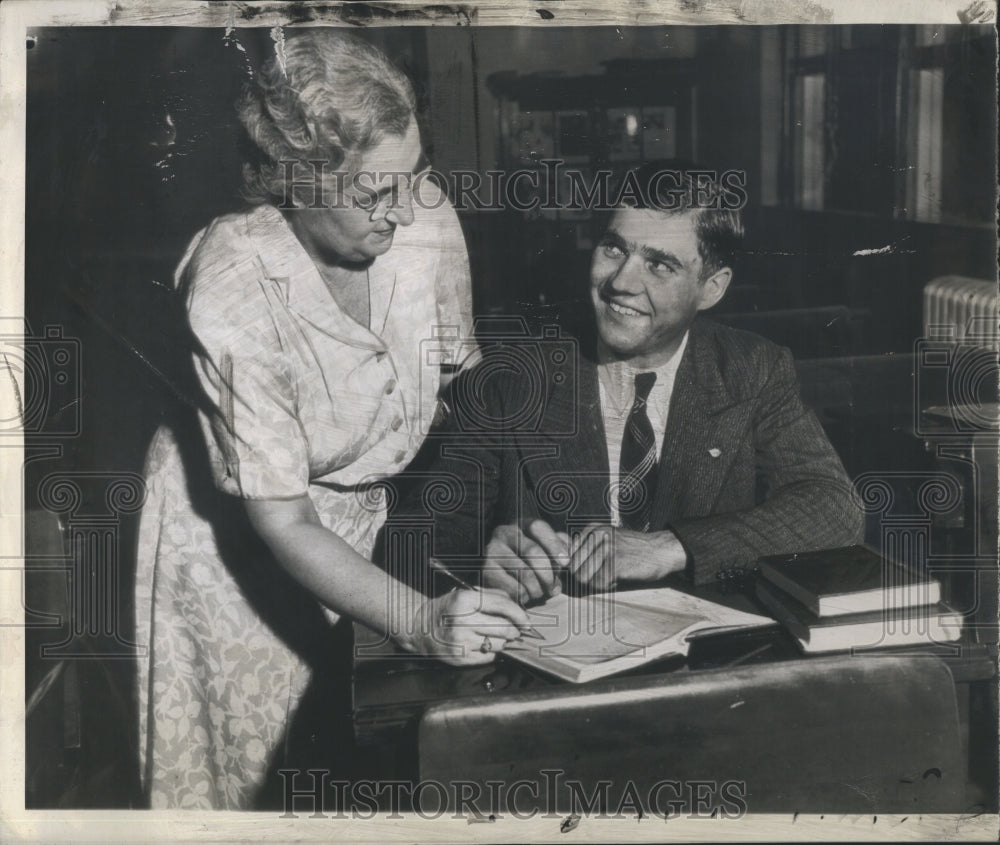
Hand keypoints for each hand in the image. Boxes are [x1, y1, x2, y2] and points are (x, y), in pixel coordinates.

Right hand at [409, 587, 530, 665]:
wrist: (420, 628)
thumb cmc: (448, 609)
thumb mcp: (467, 594)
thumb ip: (494, 597)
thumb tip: (519, 611)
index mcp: (464, 600)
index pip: (501, 606)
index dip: (519, 614)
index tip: (526, 620)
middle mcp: (461, 621)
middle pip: (504, 628)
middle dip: (515, 630)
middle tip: (516, 630)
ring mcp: (460, 642)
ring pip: (499, 644)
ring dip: (504, 641)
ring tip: (497, 636)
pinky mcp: (460, 659)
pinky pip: (489, 657)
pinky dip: (493, 651)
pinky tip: (486, 644)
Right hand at [483, 520, 569, 604]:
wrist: (494, 573)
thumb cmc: (526, 560)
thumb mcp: (543, 547)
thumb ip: (559, 547)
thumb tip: (567, 560)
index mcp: (520, 524)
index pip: (538, 527)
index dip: (554, 544)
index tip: (566, 563)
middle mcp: (504, 533)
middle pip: (533, 551)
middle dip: (549, 574)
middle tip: (554, 588)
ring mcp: (492, 552)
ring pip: (525, 574)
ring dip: (538, 589)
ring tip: (539, 593)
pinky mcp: (486, 572)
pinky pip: (514, 588)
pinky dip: (525, 597)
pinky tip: (525, 596)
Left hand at [568, 524, 686, 591]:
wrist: (661, 551)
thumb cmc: (632, 550)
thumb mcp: (606, 540)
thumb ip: (583, 546)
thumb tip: (558, 553)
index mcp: (592, 529)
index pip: (568, 556)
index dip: (577, 568)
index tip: (592, 568)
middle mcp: (596, 535)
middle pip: (574, 569)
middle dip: (586, 577)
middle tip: (604, 574)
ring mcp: (606, 548)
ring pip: (584, 578)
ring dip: (597, 582)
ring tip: (612, 574)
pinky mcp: (616, 563)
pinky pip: (599, 584)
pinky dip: (608, 586)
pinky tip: (620, 577)